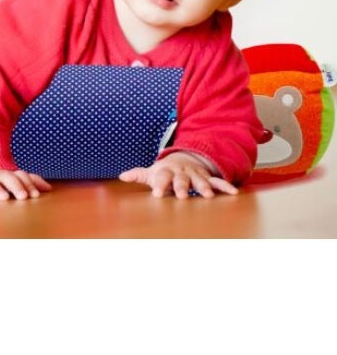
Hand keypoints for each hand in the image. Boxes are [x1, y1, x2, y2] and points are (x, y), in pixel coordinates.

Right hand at [0, 169, 52, 201]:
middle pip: (6, 176)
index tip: (35, 195)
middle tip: (23, 197)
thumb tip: (49, 188)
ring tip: (4, 198)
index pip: (19, 175)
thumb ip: (29, 182)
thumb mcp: (12, 182)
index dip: (28, 183)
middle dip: (16, 185)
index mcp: (7, 175)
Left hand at [118, 152, 238, 198]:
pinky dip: (225, 186)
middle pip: (181, 179)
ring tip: (208, 196)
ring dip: (204, 187)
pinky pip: (217, 181)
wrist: (184, 158)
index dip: (159, 185)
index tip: (157, 194)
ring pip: (200, 181)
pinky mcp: (207, 177)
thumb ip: (138, 174)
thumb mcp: (152, 171)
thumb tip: (122, 176)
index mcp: (167, 171)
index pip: (161, 177)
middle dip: (181, 187)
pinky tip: (233, 193)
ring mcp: (195, 174)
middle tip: (181, 195)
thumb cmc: (166, 171)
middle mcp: (182, 172)